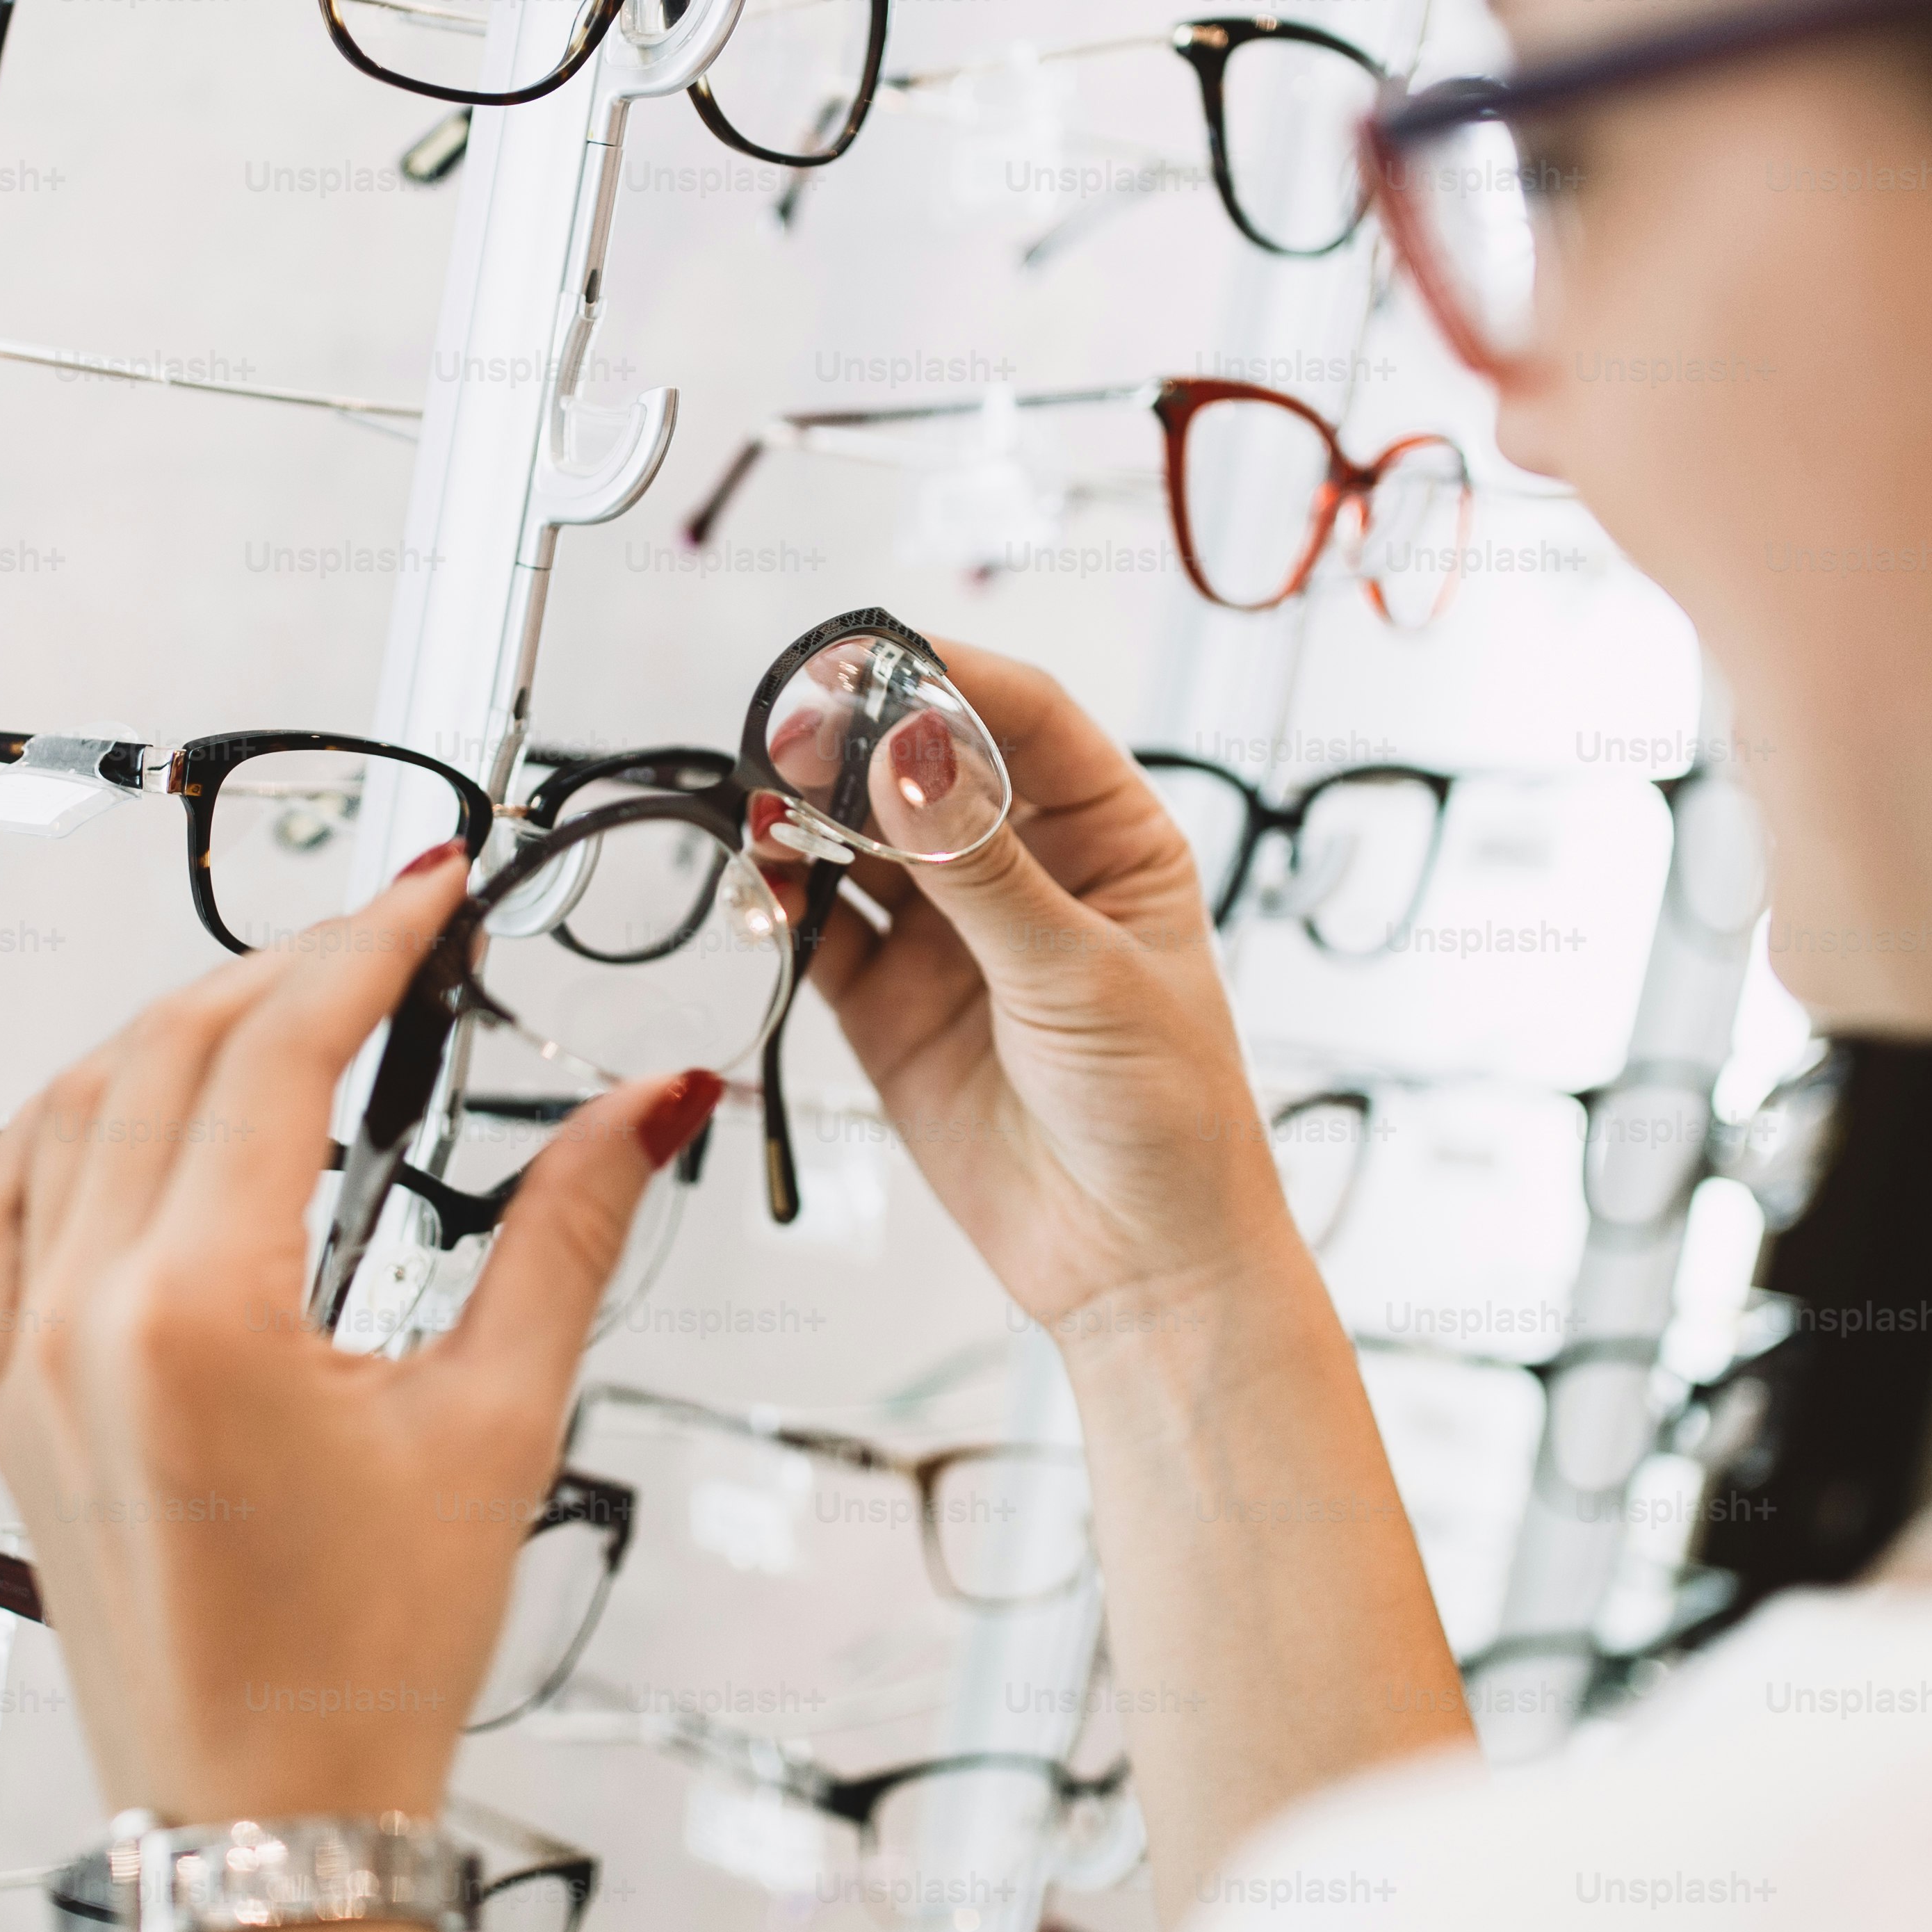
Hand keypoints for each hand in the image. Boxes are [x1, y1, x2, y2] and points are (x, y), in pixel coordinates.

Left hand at [0, 848, 724, 1821]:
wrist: (266, 1820)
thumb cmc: (376, 1653)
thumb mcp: (497, 1425)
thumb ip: (568, 1234)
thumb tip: (653, 1097)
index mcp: (200, 1312)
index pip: (275, 1050)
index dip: (364, 947)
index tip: (432, 889)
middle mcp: (86, 1313)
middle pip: (168, 1053)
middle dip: (283, 970)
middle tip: (387, 938)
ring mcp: (23, 1354)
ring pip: (70, 1109)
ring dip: (173, 1029)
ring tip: (280, 1005)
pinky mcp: (3, 1397)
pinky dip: (63, 1126)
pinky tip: (132, 1108)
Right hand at [789, 639, 1298, 1334]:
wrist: (1139, 1268)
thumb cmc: (1168, 1117)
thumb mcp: (1080, 976)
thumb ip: (983, 868)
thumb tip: (912, 751)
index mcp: (1111, 836)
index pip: (1023, 716)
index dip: (946, 677)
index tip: (869, 663)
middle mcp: (1026, 870)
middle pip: (923, 766)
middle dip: (855, 744)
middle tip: (789, 735)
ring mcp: (951, 935)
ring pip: (859, 839)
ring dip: (808, 818)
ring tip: (767, 811)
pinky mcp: (890, 1002)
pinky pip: (821, 925)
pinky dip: (782, 900)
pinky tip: (763, 888)